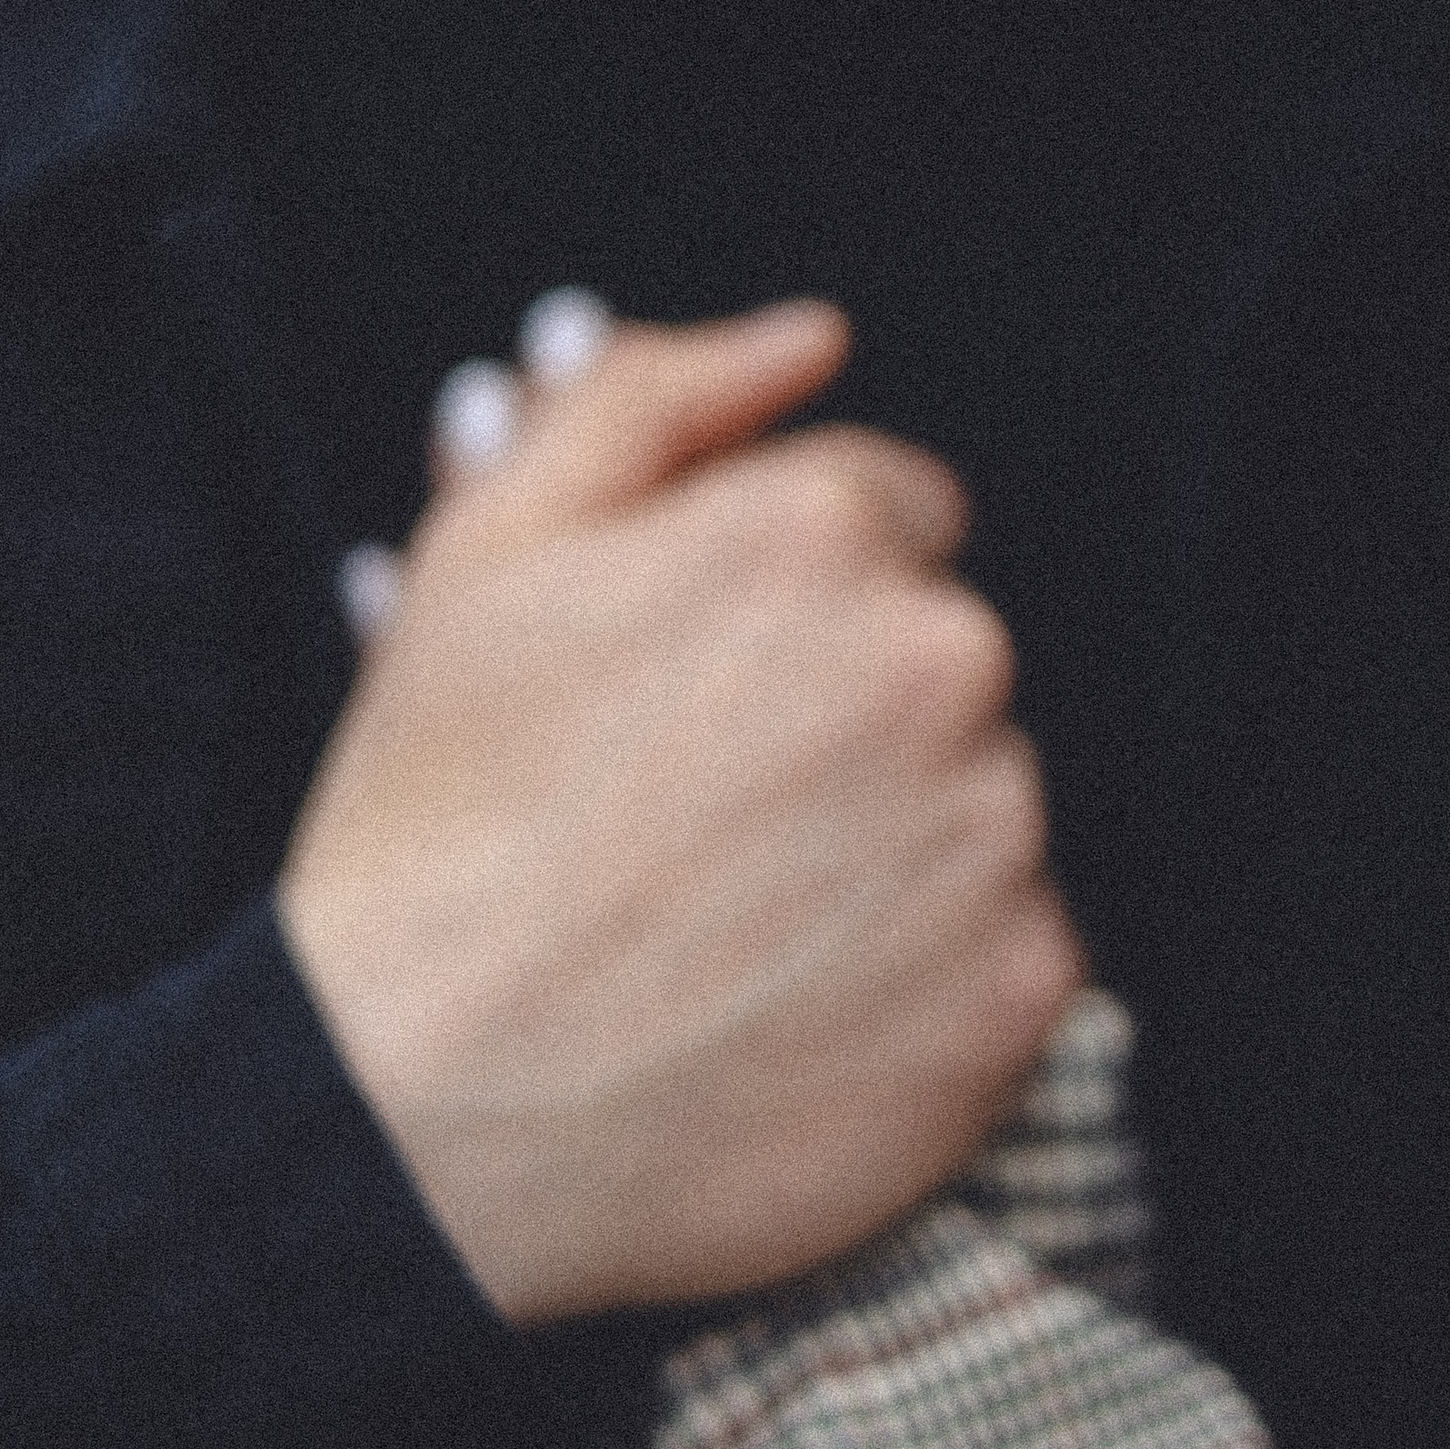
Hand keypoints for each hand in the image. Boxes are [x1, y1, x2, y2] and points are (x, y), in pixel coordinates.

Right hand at [278, 302, 1081, 1323]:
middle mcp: (940, 659)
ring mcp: (996, 829)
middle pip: (939, 656)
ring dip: (891, 842)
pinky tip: (797, 1008)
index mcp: (819, 534)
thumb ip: (652, 398)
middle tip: (698, 822)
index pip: (887, 516)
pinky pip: (1013, 945)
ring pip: (979, 798)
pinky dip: (931, 975)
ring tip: (734, 922)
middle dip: (844, 714)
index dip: (781, 605)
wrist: (422, 1111)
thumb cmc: (439, 827)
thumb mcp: (489, 552)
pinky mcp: (1026, 986)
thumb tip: (809, 337)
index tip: (698, 696)